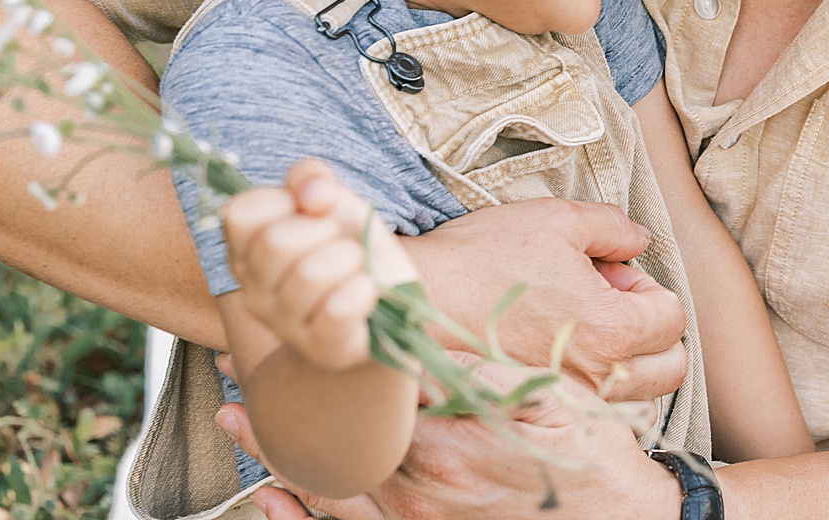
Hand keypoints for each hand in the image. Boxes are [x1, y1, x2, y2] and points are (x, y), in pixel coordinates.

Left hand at [218, 365, 677, 519]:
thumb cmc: (589, 465)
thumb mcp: (552, 402)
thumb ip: (489, 375)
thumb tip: (436, 345)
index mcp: (450, 443)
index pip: (375, 392)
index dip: (334, 356)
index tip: (300, 327)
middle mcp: (419, 488)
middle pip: (334, 438)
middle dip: (286, 405)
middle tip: (241, 372)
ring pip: (328, 487)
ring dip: (277, 455)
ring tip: (238, 422)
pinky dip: (298, 519)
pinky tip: (271, 500)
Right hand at [221, 160, 418, 372]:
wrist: (388, 309)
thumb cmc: (351, 249)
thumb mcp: (334, 201)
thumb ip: (311, 179)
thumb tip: (314, 192)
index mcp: (247, 252)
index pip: (240, 213)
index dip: (283, 201)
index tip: (310, 212)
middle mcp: (254, 292)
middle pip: (275, 243)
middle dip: (324, 230)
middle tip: (340, 243)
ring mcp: (285, 326)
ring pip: (310, 274)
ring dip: (350, 259)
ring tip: (355, 268)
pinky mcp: (324, 348)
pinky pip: (338, 309)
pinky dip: (363, 290)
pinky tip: (367, 292)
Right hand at [399, 198, 687, 399]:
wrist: (416, 303)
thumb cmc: (481, 260)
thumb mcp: (555, 220)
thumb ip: (610, 226)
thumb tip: (638, 239)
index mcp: (610, 327)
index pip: (672, 317)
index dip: (649, 288)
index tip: (615, 275)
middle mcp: (598, 375)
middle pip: (670, 367)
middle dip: (654, 331)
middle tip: (615, 303)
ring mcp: (571, 401)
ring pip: (641, 399)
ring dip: (633, 366)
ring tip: (595, 333)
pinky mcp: (543, 412)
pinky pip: (600, 417)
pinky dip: (602, 392)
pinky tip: (569, 358)